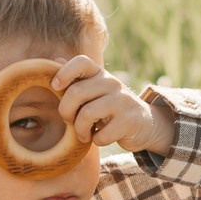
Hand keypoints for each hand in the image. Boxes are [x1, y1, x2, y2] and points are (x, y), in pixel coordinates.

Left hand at [49, 55, 174, 153]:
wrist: (145, 125)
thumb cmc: (111, 109)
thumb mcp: (96, 91)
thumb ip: (77, 78)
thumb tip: (56, 59)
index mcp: (100, 74)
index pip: (81, 62)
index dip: (64, 73)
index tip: (56, 87)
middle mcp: (112, 83)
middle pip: (76, 92)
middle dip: (65, 112)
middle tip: (69, 121)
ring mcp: (122, 101)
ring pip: (86, 114)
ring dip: (80, 130)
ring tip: (84, 134)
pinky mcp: (129, 121)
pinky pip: (101, 135)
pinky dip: (96, 140)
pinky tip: (101, 137)